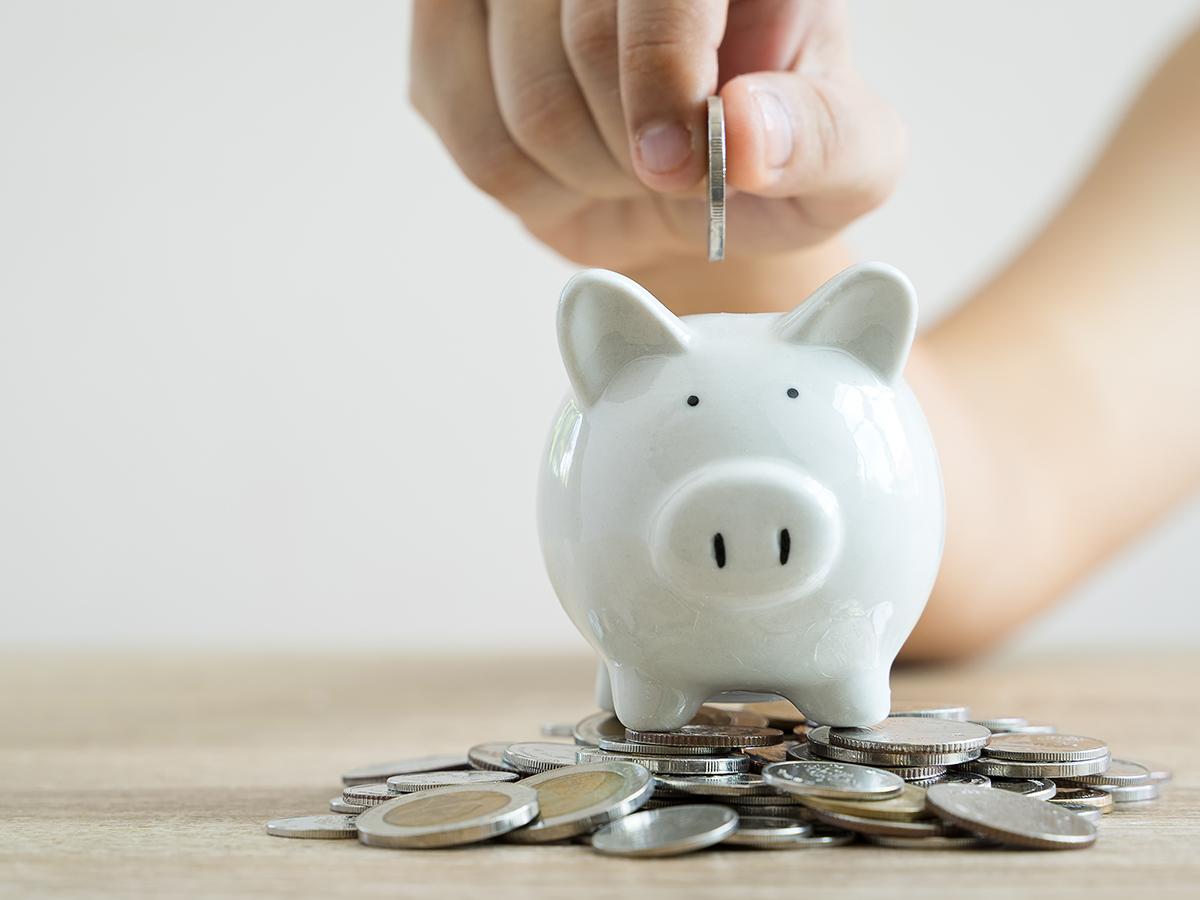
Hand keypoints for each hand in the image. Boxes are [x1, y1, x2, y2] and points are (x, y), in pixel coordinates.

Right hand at [410, 0, 904, 269]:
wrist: (684, 190)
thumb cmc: (770, 161)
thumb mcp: (846, 164)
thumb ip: (826, 139)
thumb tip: (748, 134)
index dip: (663, 74)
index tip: (678, 163)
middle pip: (583, 40)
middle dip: (633, 148)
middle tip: (667, 169)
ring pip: (526, 98)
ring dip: (585, 172)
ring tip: (624, 164)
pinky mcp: (452, 25)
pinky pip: (470, 133)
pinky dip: (529, 184)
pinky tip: (568, 164)